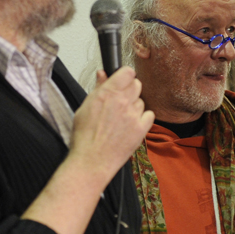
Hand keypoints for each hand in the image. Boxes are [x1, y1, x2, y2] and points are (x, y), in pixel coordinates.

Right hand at [22, 67, 153, 233]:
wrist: (91, 161)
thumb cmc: (84, 137)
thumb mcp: (85, 107)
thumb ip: (98, 88)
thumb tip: (103, 73)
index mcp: (107, 93)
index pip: (127, 72)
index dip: (125, 76)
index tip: (122, 81)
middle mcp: (122, 101)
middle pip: (137, 85)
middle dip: (130, 91)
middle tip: (120, 102)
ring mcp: (133, 115)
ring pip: (141, 101)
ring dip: (134, 107)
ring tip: (121, 120)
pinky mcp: (141, 128)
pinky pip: (149, 115)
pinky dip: (142, 119)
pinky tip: (131, 126)